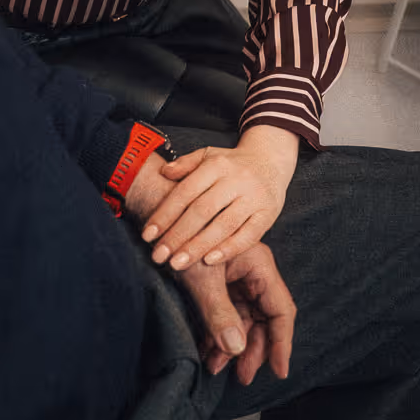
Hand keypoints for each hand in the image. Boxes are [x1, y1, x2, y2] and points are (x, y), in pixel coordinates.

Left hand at [139, 126, 298, 270]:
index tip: (147, 235)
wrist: (271, 160)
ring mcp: (254, 197)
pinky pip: (248, 236)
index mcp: (216, 165)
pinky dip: (228, 249)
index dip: (165, 214)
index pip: (185, 192)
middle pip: (202, 211)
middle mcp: (236, 180)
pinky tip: (209, 261)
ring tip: (177, 263)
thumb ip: (185, 164)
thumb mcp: (207, 156)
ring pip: (223, 226)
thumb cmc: (231, 163)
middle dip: (177, 236)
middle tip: (159, 256)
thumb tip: (163, 172)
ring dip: (198, 247)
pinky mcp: (268, 214)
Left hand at [177, 242, 295, 381]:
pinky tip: (206, 353)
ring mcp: (236, 281)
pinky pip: (226, 317)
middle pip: (263, 320)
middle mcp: (253, 274)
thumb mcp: (200, 279)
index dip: (282, 342)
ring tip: (215, 367)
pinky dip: (217, 336)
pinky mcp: (220, 287)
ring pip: (243, 322)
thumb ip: (219, 313)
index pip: (280, 310)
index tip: (279, 371)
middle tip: (242, 376)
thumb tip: (236, 348)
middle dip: (253, 350)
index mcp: (259, 265)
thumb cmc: (180, 243)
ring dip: (231, 347)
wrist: (157, 228)